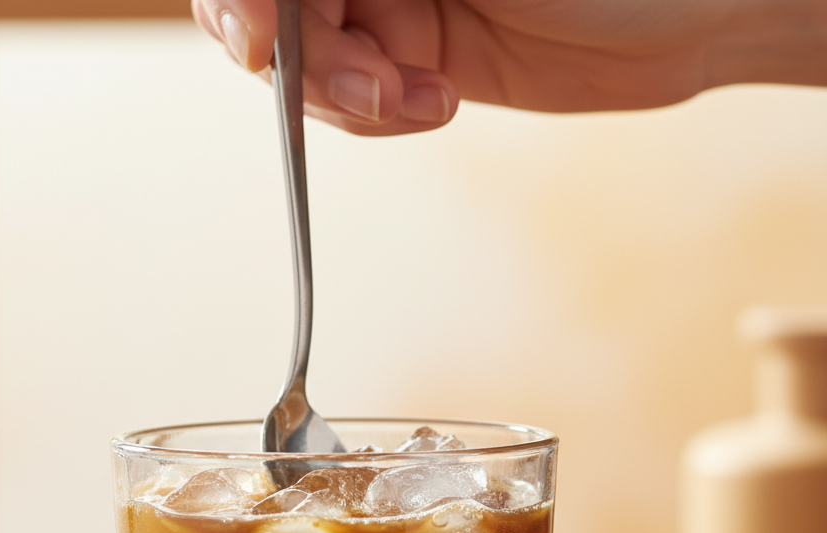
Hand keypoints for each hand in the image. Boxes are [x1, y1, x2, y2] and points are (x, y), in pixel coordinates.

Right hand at [192, 0, 826, 134]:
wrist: (689, 15)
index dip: (246, 2)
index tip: (256, 39)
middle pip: (275, 12)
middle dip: (308, 60)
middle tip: (369, 87)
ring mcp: (389, 5)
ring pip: (310, 67)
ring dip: (349, 97)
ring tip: (421, 99)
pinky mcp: (411, 62)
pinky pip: (358, 104)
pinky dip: (380, 117)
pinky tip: (436, 105)